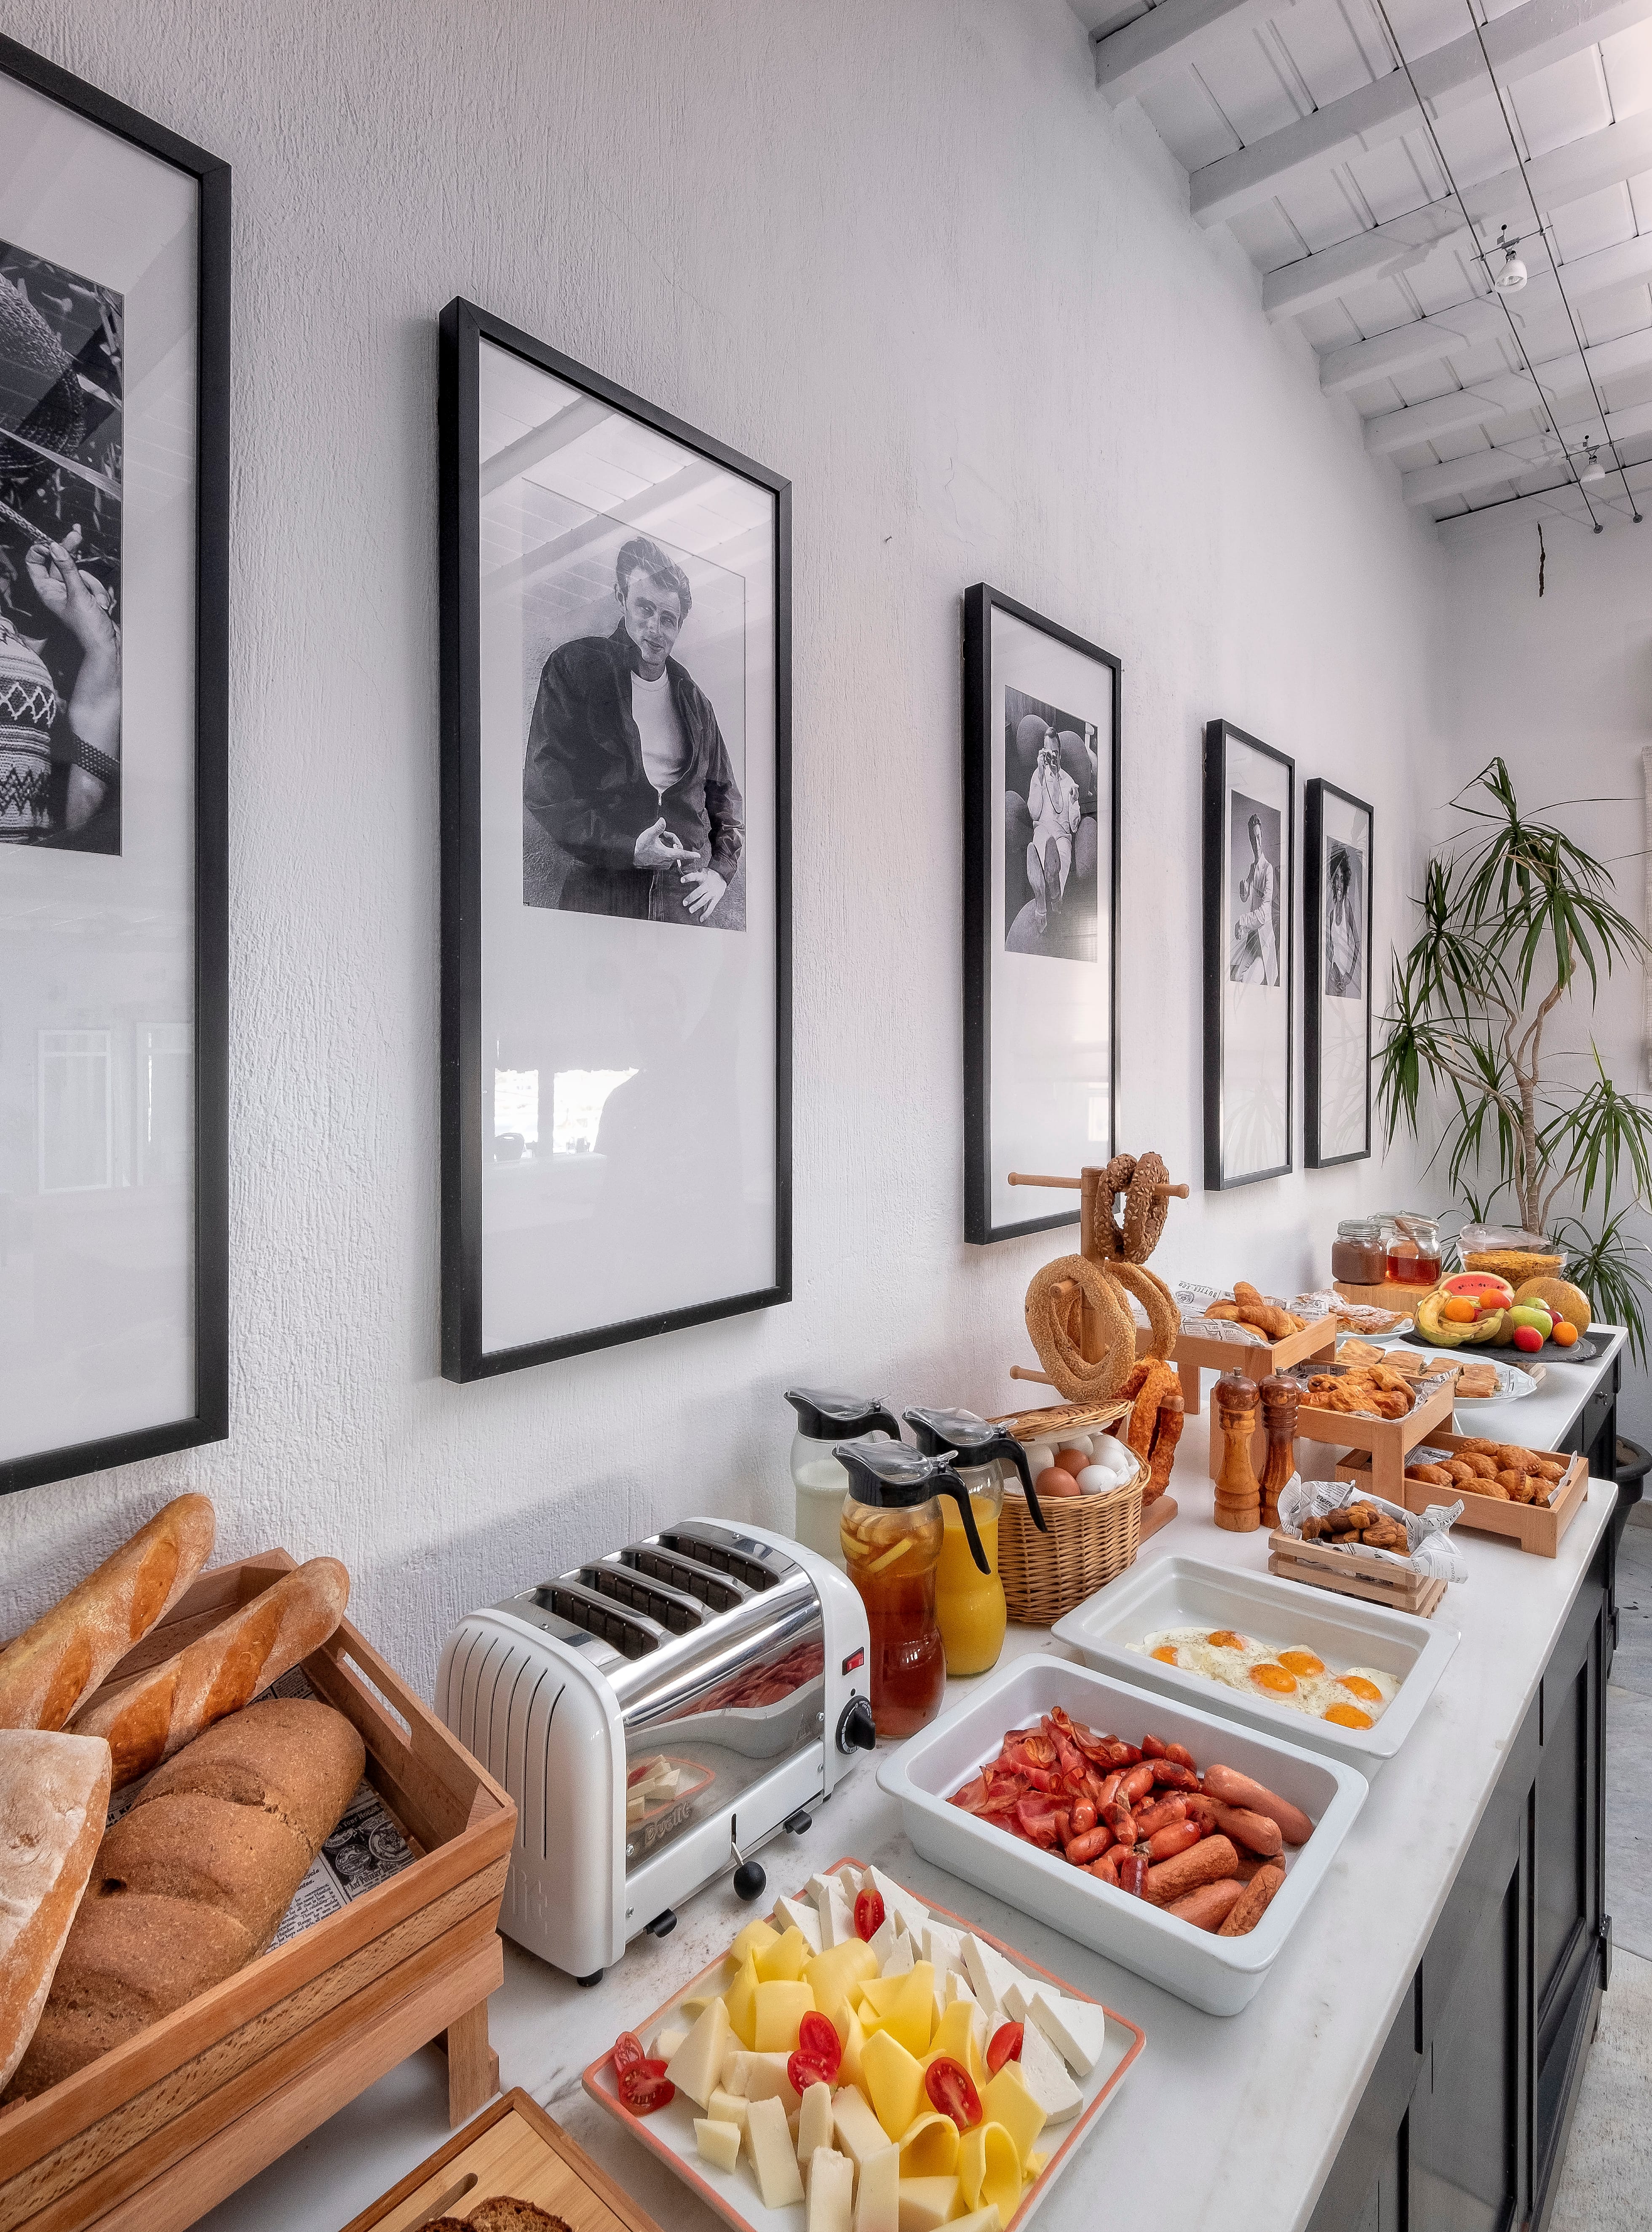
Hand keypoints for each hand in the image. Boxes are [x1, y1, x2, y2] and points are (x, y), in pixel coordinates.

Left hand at [26, 525, 117, 655]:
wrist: (107, 646)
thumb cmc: (88, 628)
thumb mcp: (77, 594)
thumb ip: (68, 569)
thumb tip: (55, 547)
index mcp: (46, 590)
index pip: (35, 562)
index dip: (41, 549)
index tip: (52, 542)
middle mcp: (57, 589)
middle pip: (59, 561)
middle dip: (70, 554)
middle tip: (75, 535)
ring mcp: (74, 592)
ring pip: (82, 572)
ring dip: (93, 585)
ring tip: (96, 602)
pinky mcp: (88, 596)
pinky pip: (93, 583)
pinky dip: (100, 593)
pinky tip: (102, 606)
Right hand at [634, 816, 696, 871]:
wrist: (631, 855)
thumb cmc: (641, 846)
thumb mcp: (650, 835)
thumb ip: (658, 827)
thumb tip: (663, 820)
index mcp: (668, 855)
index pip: (682, 854)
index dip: (691, 855)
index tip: (698, 856)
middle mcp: (667, 861)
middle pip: (676, 849)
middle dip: (671, 840)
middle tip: (662, 835)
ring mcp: (663, 864)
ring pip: (671, 852)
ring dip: (667, 845)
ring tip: (658, 841)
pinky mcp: (659, 865)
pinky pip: (666, 856)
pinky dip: (663, 850)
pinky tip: (656, 846)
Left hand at [682, 867, 726, 918]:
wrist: (722, 875)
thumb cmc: (708, 875)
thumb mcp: (701, 871)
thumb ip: (693, 873)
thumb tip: (680, 873)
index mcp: (703, 876)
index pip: (695, 876)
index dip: (688, 878)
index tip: (681, 880)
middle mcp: (708, 885)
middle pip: (699, 891)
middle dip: (691, 897)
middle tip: (684, 903)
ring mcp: (712, 892)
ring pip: (704, 900)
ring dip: (697, 906)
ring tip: (690, 910)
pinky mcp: (716, 898)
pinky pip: (711, 907)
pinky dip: (706, 914)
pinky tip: (701, 919)